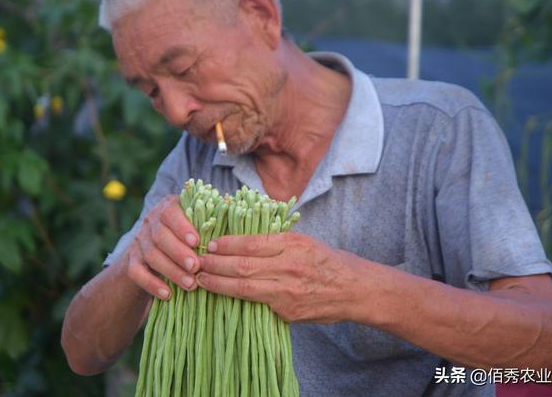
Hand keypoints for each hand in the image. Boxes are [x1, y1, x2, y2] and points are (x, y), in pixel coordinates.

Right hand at [125, 195, 200, 299]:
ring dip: (172, 271)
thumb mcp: (195, 225)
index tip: (196, 242)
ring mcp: (139, 242)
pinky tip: (168, 294)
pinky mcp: (131, 261)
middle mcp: (150, 222)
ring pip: (152, 255)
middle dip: (179, 253)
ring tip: (190, 284)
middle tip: (196, 267)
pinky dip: (152, 284)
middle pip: (160, 236)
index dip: (182, 227)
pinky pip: (137, 273)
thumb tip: (233, 233)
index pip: (170, 213)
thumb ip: (208, 225)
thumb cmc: (187, 236)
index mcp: (167, 208)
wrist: (153, 253)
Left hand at [196, 232, 356, 322]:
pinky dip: (236, 299)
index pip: (251, 243)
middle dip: (214, 264)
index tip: (210, 243)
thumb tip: (241, 240)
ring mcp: (287, 292)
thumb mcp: (305, 242)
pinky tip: (222, 296)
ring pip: (244, 288)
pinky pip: (257, 305)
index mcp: (292, 244)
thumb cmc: (329, 262)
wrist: (356, 290)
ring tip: (200, 279)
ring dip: (218, 283)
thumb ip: (276, 242)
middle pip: (242, 266)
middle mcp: (289, 267)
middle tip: (196, 261)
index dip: (226, 244)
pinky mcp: (288, 312)